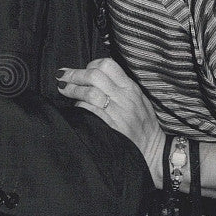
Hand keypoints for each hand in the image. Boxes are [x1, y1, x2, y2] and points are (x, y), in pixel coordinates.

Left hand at [57, 57, 164, 187]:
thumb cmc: (143, 124)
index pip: (108, 65)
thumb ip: (119, 85)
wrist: (153, 150)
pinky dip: (80, 108)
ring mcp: (117, 112)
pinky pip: (90, 112)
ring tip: (64, 90)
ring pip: (90, 93)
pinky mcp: (111, 127)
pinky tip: (76, 109)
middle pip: (94, 76)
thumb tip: (93, 73)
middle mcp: (124, 97)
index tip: (82, 70)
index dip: (90, 65)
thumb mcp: (138, 99)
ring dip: (73, 90)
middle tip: (62, 77)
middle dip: (74, 75)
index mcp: (131, 87)